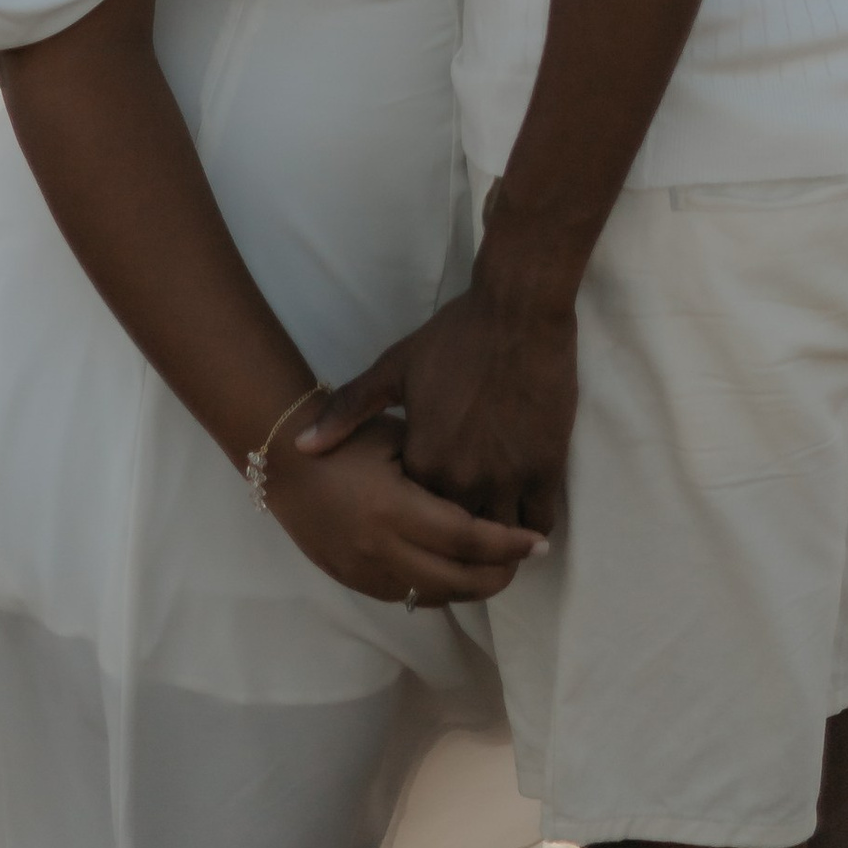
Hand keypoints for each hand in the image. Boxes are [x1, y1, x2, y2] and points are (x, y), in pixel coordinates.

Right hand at [264, 414, 544, 606]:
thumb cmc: (347, 439)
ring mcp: (364, 572)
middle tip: (525, 559)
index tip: (538, 542)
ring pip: (434, 595)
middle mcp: (380, 550)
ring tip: (498, 567)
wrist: (282, 463)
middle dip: (498, 574)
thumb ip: (440, 466)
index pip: (466, 538)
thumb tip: (488, 492)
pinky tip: (457, 570)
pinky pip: (407, 595)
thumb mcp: (397, 436)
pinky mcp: (353, 582)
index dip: (507, 544)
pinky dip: (439, 588)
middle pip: (456, 580)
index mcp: (393, 509)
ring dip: (471, 587)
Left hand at [299, 283, 577, 535]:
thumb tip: (301, 448)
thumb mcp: (395, 367)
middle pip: (456, 534)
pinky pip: (539, 520)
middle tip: (458, 532)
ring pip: (500, 537)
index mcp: (422, 458)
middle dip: (456, 536)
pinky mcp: (546, 469)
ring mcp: (507, 477)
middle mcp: (462, 478)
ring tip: (494, 530)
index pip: (414, 514)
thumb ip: (348, 411)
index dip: (419, 512)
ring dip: (497, 537)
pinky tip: (525, 513)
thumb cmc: (455, 336)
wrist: (518, 310)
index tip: (422, 511)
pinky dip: (532, 526)